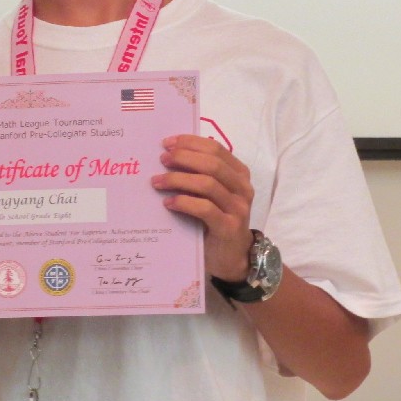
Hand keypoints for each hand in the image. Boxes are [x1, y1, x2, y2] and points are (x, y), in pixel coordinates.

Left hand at [153, 135, 254, 281]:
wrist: (230, 257)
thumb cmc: (215, 221)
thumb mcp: (211, 195)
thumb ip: (199, 175)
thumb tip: (168, 155)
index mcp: (239, 174)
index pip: (216, 149)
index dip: (191, 143)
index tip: (167, 143)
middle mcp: (242, 188)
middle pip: (212, 164)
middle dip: (184, 158)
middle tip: (162, 159)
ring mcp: (238, 208)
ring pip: (207, 184)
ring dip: (178, 179)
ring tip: (157, 182)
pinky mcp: (228, 227)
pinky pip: (204, 209)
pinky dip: (184, 202)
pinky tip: (168, 203)